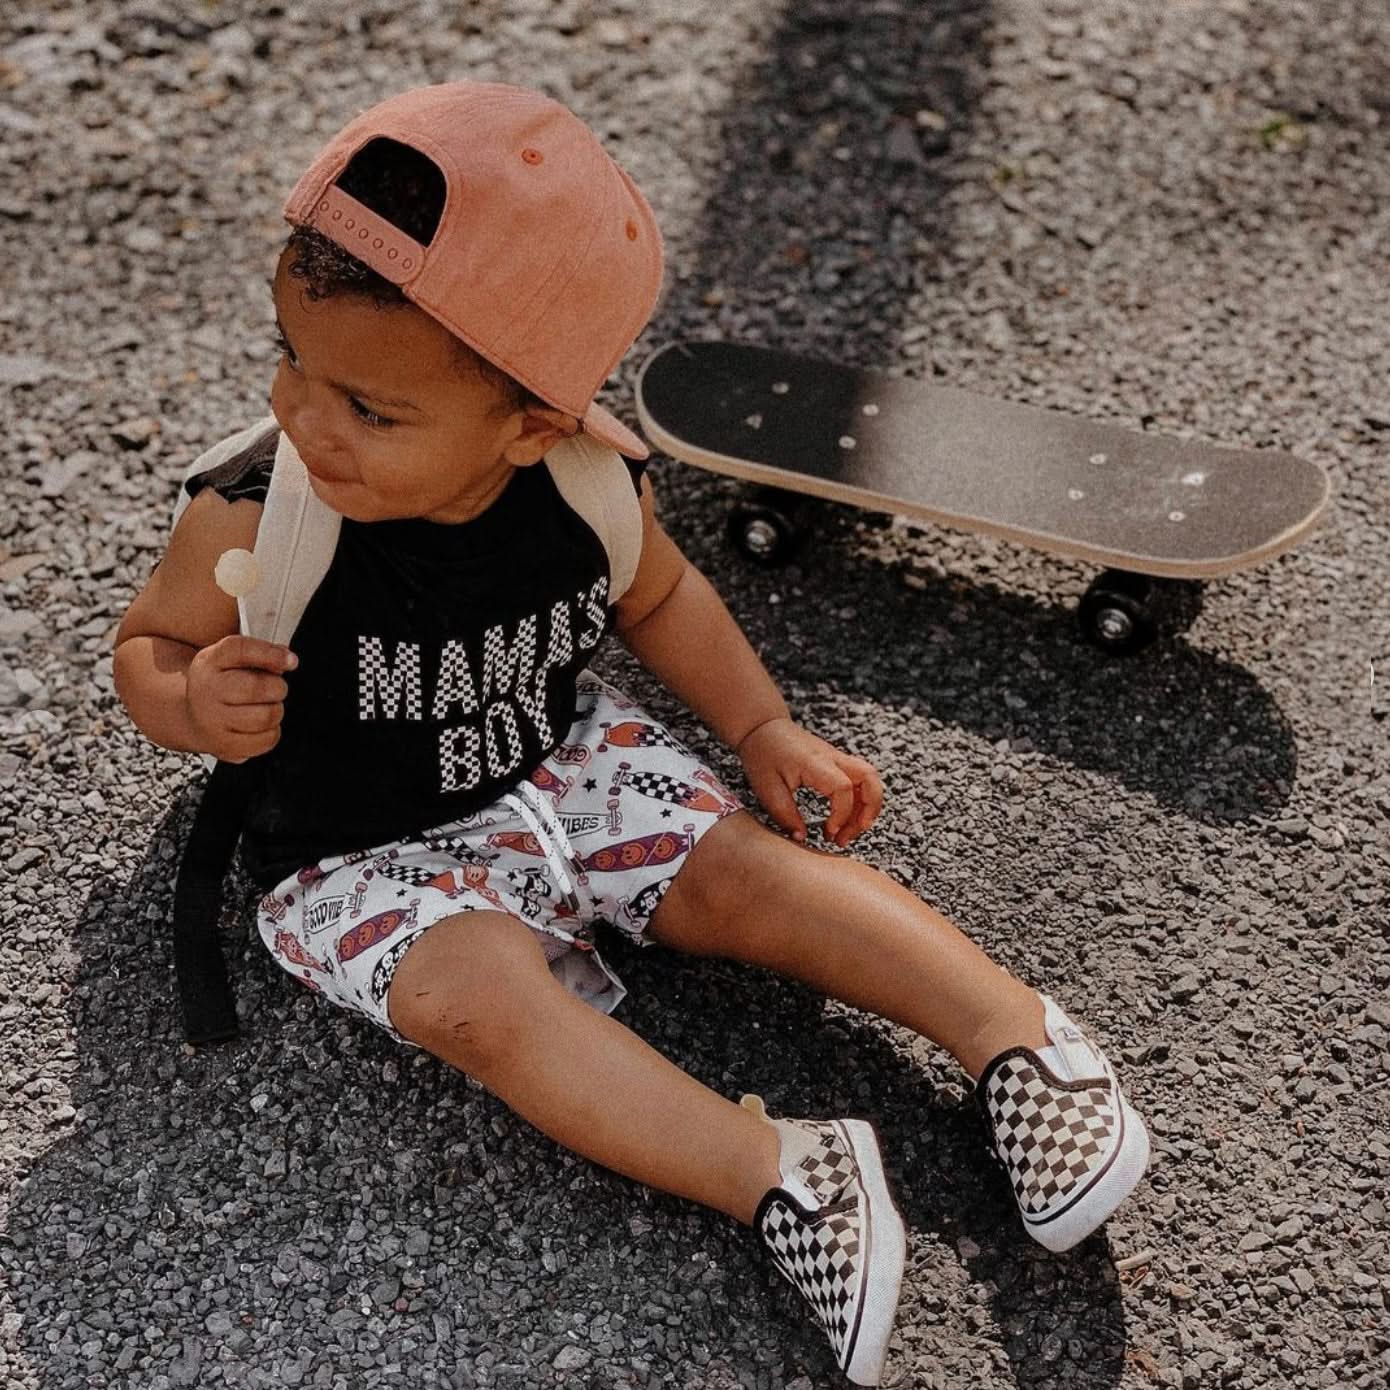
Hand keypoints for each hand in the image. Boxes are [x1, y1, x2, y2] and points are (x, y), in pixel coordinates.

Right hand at [185, 636, 296, 762]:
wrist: (192, 716)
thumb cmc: (221, 684)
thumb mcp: (232, 659)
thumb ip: (261, 653)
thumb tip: (287, 660)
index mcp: (210, 662)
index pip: (240, 650)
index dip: (271, 654)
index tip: (291, 661)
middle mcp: (207, 691)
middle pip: (257, 687)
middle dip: (277, 687)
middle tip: (274, 688)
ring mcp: (213, 721)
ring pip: (266, 716)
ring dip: (276, 710)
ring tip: (265, 706)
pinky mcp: (225, 746)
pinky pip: (267, 739)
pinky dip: (272, 731)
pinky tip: (260, 724)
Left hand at [736, 717, 882, 847]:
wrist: (762, 727)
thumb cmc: (763, 752)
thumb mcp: (767, 788)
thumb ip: (785, 815)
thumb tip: (801, 838)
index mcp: (815, 763)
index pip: (843, 788)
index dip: (841, 815)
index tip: (828, 832)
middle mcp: (832, 757)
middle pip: (869, 778)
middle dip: (870, 809)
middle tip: (854, 832)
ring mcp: (837, 758)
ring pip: (869, 779)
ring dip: (866, 806)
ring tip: (848, 830)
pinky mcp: (835, 762)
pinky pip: (858, 780)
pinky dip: (858, 801)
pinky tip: (842, 818)